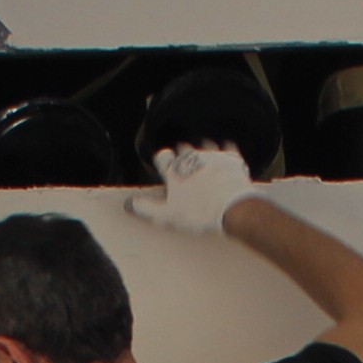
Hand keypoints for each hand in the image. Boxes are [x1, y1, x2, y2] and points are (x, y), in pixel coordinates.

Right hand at [123, 143, 254, 237]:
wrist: (232, 207)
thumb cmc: (199, 213)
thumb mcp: (166, 215)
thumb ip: (146, 208)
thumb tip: (129, 204)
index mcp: (174, 170)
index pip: (162, 156)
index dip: (163, 161)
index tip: (165, 168)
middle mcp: (191, 157)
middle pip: (183, 149)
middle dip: (183, 157)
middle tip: (185, 171)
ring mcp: (212, 156)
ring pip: (205, 147)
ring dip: (204, 155)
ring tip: (205, 168)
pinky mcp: (231, 159)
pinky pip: (227, 150)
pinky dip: (225, 156)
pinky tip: (226, 164)